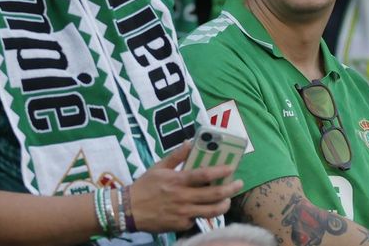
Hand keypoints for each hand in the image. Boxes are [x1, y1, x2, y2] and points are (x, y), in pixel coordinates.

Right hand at [127, 143, 241, 232]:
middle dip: (230, 189)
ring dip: (224, 204)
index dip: (220, 171)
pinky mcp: (182, 225)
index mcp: (176, 180)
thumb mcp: (158, 167)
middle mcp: (182, 197)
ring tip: (227, 200)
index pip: (203, 175)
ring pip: (212, 211)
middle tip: (238, 184)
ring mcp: (184, 213)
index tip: (231, 168)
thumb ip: (176, 156)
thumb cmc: (145, 186)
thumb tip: (190, 142)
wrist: (130, 210)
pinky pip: (198, 219)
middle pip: (214, 194)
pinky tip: (201, 209)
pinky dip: (202, 213)